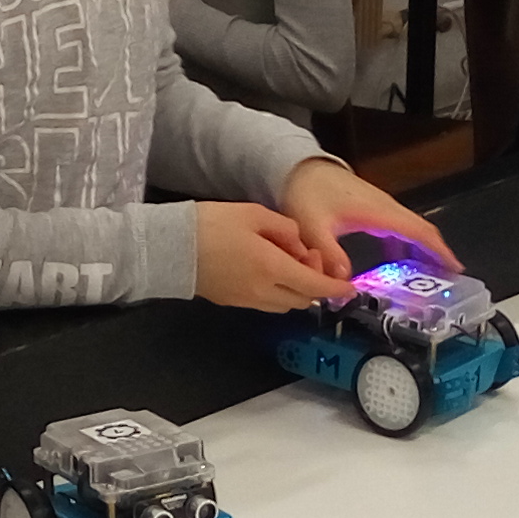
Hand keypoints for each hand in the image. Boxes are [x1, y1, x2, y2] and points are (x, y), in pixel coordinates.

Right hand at [193, 201, 347, 310]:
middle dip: (315, 284)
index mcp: (272, 268)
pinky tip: (267, 269)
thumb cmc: (209, 225)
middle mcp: (263, 290)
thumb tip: (300, 246)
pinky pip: (267, 302)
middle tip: (308, 257)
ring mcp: (247, 300)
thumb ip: (286, 229)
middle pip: (304, 298)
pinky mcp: (234, 302)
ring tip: (285, 261)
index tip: (349, 287)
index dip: (336, 287)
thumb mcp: (254, 214)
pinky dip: (278, 291)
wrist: (169, 247)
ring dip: (296, 289)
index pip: (315, 285)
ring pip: (287, 303)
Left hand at [277, 159, 454, 279]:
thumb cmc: (306, 192)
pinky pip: (397, 229)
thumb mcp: (311, 226)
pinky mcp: (373, 209)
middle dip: (437, 254)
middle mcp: (386, 207)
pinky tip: (400, 263)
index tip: (455, 269)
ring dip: (423, 251)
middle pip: (421, 231)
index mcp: (378, 211)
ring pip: (411, 229)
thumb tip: (345, 281)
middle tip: (447, 280)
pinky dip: (405, 245)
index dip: (439, 251)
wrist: (299, 167)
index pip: (418, 231)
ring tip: (429, 277)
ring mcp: (381, 206)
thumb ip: (328, 253)